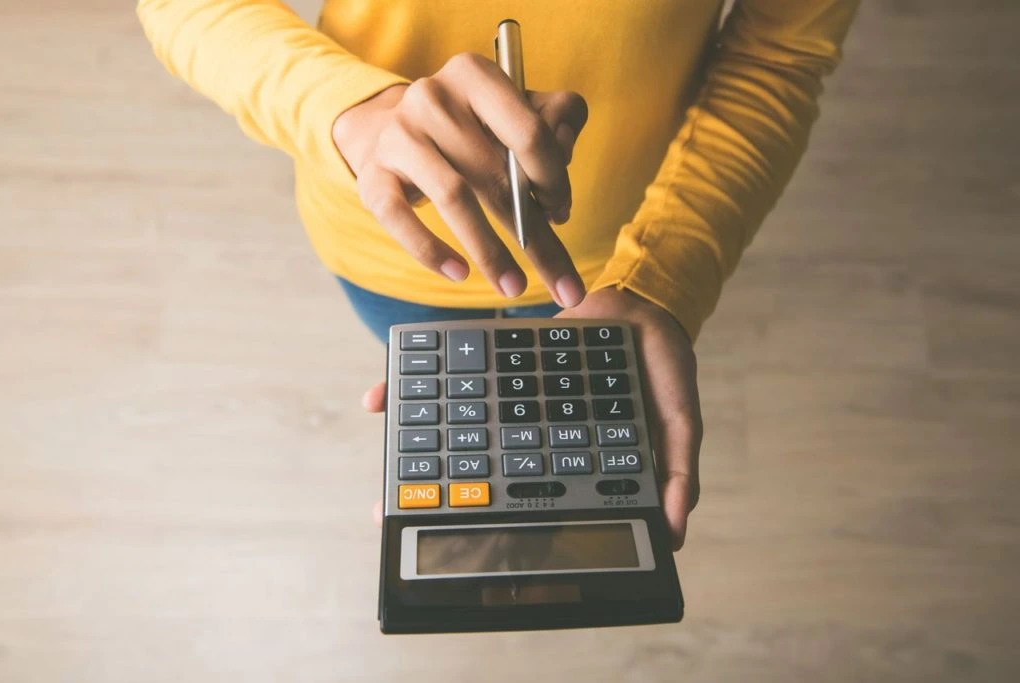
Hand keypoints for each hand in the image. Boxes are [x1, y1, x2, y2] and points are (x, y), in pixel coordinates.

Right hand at [333, 52, 588, 306]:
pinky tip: (458, 273)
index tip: (562, 213)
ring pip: (453, 197)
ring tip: (513, 286)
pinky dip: (430, 250)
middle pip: (496, 175)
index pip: (528, 133)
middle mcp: (432, 98)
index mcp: (474, 76)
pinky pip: (400, 218)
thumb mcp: (514, 110)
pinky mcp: (372, 176)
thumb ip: (557, 121)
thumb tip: (563, 164)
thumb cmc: (467, 128)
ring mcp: (398, 137)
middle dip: (535, 236)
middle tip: (562, 284)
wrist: (388, 130)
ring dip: (489, 251)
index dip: (554, 180)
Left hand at [361, 289, 701, 548]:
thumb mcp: (681, 420)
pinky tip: (379, 399)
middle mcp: (538, 434)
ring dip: (418, 450)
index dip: (495, 523)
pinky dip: (420, 391)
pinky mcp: (498, 368)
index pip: (530, 501)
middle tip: (389, 518)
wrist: (642, 301)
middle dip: (435, 497)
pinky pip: (458, 382)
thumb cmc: (663, 368)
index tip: (458, 545)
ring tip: (381, 479)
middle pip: (480, 473)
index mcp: (573, 456)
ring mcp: (516, 404)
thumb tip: (675, 532)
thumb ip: (681, 472)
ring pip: (459, 432)